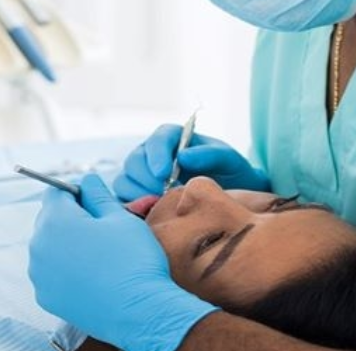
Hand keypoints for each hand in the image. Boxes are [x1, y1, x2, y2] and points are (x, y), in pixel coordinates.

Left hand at [29, 175, 216, 350]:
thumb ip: (97, 193)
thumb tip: (87, 181)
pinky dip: (66, 270)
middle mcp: (39, 247)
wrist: (140, 312)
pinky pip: (51, 273)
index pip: (55, 192)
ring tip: (99, 255)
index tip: (95, 203)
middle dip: (72, 219)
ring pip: (50, 247)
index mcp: (56, 221)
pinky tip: (92, 275)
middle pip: (50, 219)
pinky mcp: (46, 297)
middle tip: (102, 230)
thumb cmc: (133, 262)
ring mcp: (39, 275)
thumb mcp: (120, 217)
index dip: (76, 193)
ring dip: (68, 245)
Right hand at [113, 124, 270, 201]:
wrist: (230, 195)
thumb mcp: (228, 160)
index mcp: (172, 139)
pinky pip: (125, 202)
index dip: (156, 156)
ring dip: (139, 195)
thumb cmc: (229, 173)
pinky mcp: (137, 197)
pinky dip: (134, 209)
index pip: (157, 140)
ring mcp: (141, 176)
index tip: (164, 174)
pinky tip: (152, 217)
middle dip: (146, 179)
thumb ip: (210, 155)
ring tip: (161, 207)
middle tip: (163, 196)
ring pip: (125, 182)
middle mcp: (151, 155)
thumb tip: (183, 157)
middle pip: (134, 161)